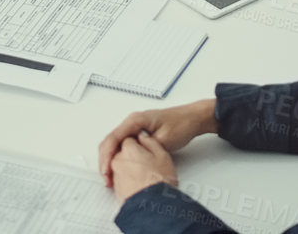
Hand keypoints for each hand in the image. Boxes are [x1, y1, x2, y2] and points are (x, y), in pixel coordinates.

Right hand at [98, 99, 215, 184]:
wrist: (192, 119)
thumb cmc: (180, 124)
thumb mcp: (164, 139)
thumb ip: (146, 147)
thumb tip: (131, 157)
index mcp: (135, 120)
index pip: (113, 138)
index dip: (107, 156)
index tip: (106, 171)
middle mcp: (131, 123)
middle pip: (110, 141)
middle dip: (105, 161)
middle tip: (107, 179)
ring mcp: (134, 128)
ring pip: (114, 145)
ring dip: (111, 160)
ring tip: (111, 177)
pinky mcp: (138, 135)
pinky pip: (122, 146)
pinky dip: (118, 158)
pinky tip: (120, 169)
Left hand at [106, 133, 178, 202]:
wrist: (152, 205)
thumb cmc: (159, 180)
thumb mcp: (162, 155)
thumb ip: (151, 142)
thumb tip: (143, 137)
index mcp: (128, 149)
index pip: (129, 140)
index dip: (139, 145)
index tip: (146, 151)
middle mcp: (118, 160)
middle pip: (123, 153)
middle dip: (133, 157)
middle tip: (147, 165)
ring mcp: (116, 175)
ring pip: (122, 166)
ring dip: (130, 169)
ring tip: (145, 177)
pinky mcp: (116, 188)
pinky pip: (121, 180)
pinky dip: (128, 180)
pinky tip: (140, 185)